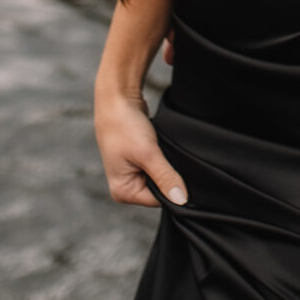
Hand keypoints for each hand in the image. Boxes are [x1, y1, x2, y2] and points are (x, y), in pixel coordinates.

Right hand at [94, 85, 186, 209]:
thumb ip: (165, 178)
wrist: (117, 99)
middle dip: (168, 175)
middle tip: (169, 156)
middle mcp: (126, 186)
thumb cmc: (125, 126)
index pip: (158, 200)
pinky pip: (158, 166)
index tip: (179, 171)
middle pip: (160, 190)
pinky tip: (162, 147)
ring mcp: (132, 173)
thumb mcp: (148, 154)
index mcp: (123, 192)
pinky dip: (163, 157)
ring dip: (166, 165)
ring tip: (164, 150)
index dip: (172, 187)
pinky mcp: (138, 161)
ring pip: (161, 176)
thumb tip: (181, 200)